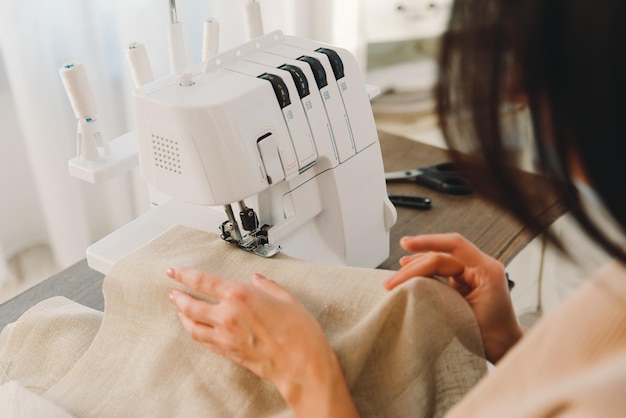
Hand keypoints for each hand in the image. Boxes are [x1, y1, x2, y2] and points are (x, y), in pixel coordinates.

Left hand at [166, 267, 358, 417]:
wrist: (301, 363)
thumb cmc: (298, 332)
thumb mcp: (286, 298)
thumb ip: (268, 286)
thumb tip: (258, 280)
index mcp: (240, 295)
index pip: (202, 281)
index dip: (183, 275)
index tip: (173, 271)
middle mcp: (227, 315)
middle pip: (190, 305)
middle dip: (178, 297)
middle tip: (172, 291)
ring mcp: (225, 336)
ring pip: (192, 326)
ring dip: (182, 316)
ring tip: (179, 310)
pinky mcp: (228, 352)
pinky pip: (203, 341)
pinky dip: (195, 332)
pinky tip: (195, 329)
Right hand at [383, 233, 522, 362]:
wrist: (504, 347)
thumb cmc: (492, 336)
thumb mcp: (464, 317)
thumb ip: (441, 298)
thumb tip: (413, 288)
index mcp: (487, 270)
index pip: (455, 245)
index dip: (428, 242)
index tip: (406, 244)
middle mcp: (480, 266)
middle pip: (440, 256)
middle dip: (413, 267)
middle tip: (392, 283)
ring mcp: (472, 272)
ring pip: (437, 261)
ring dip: (415, 269)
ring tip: (394, 279)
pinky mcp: (464, 279)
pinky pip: (439, 270)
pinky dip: (423, 272)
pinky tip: (407, 270)